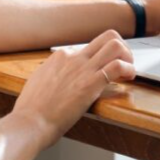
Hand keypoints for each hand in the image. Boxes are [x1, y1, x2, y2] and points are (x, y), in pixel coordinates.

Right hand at [11, 30, 133, 148]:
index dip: (100, 59)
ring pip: (115, 44)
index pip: (88, 48)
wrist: (30, 122)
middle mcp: (72, 57)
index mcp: (59, 57)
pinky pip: (117, 66)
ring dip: (127, 56)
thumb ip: (50, 77)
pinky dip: (129, 69)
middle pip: (106, 37)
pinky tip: (129, 79)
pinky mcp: (91, 82)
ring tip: (128, 72)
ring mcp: (82, 68)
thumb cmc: (31, 111)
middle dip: (121, 48)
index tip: (102, 72)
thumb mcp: (38, 84)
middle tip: (123, 64)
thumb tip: (54, 79)